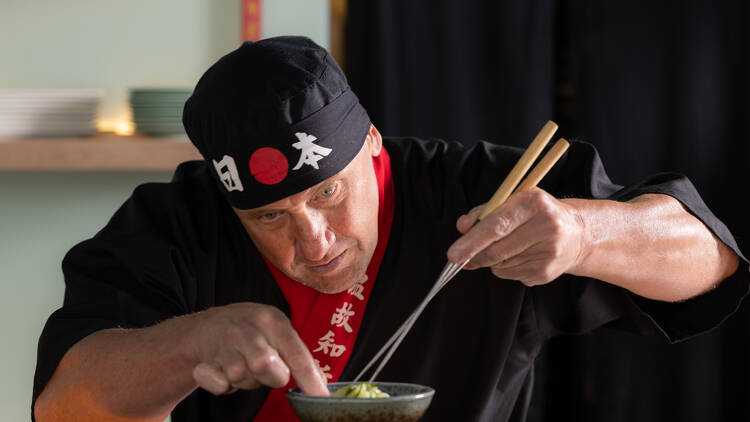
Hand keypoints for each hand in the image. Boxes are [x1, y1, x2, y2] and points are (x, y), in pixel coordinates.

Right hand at [188, 302, 328, 396]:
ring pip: (242, 378)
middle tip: (268, 368)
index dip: (309, 378)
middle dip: (272, 376)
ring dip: (247, 380)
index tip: (321, 397)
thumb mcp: (276, 329)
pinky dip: (223, 385)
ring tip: (245, 365)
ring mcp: (224, 344)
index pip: (295, 353)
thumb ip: (297, 353)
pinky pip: (220, 386)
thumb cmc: (251, 329)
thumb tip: (321, 382)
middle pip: (265, 366)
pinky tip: (223, 370)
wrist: (207, 325)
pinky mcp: (205, 363)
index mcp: (272, 320)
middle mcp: (247, 329)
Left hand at [446, 188, 585, 285]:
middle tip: (461, 258)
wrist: (577, 234)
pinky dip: (504, 268)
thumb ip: (485, 212)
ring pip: (500, 264)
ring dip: (491, 260)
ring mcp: (549, 252)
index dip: (472, 241)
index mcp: (534, 203)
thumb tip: (462, 226)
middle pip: (497, 249)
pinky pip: (510, 274)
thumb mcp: (514, 202)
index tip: (453, 254)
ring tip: (505, 248)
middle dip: (475, 255)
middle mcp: (546, 227)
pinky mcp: (547, 272)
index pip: (497, 225)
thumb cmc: (536, 214)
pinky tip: (518, 256)